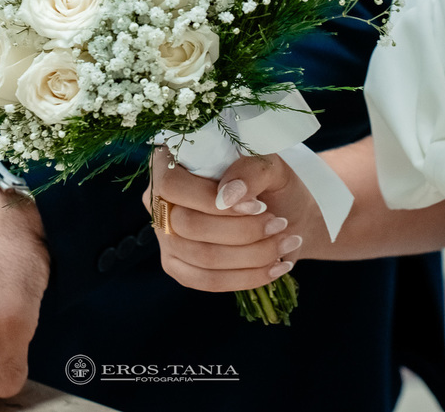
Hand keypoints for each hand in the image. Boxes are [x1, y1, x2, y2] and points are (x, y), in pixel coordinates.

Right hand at [142, 147, 318, 292]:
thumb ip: (249, 170)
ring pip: (201, 256)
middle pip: (186, 225)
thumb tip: (227, 196)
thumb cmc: (270, 182)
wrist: (285, 211)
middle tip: (279, 223)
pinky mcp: (178, 267)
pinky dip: (247, 277)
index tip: (257, 205)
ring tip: (284, 242)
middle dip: (241, 230)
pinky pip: (207, 281)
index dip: (209, 200)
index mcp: (168, 163)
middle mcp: (158, 201)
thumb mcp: (268, 164)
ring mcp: (165, 237)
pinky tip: (276, 267)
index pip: (172, 185)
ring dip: (252, 254)